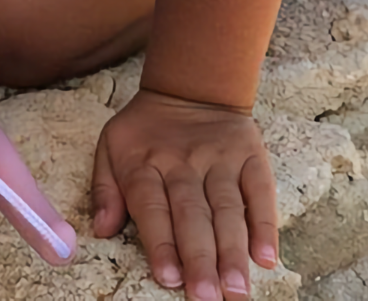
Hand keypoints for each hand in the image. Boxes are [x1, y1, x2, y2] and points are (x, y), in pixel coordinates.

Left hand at [92, 89, 277, 299]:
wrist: (191, 87)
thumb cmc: (146, 129)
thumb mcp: (111, 145)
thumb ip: (104, 188)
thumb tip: (102, 229)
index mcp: (144, 162)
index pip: (153, 206)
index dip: (161, 242)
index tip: (169, 278)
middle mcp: (183, 162)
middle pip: (192, 214)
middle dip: (199, 259)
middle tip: (206, 297)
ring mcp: (220, 159)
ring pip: (227, 209)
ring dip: (232, 252)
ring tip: (235, 290)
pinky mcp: (250, 155)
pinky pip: (260, 191)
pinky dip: (265, 225)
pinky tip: (265, 257)